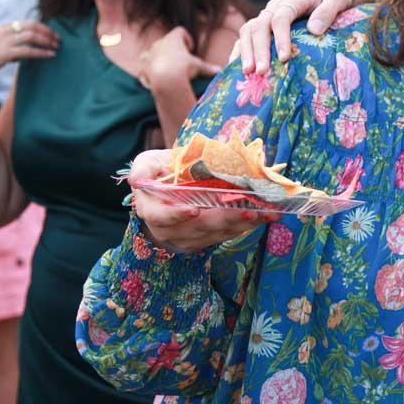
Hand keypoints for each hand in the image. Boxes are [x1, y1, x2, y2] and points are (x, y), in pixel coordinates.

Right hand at [0, 19, 58, 81]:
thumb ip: (8, 47)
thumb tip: (20, 54)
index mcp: (1, 28)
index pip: (27, 23)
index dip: (41, 27)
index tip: (50, 33)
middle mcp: (4, 31)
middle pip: (33, 26)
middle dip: (48, 32)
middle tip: (58, 39)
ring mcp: (5, 41)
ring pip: (33, 36)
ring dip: (48, 41)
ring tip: (57, 46)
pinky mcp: (5, 53)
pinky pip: (29, 51)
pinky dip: (42, 52)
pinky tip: (50, 55)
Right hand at [128, 148, 278, 252]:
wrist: (168, 188)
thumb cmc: (159, 171)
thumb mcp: (148, 163)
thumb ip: (144, 169)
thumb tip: (137, 180)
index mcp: (151, 208)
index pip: (161, 216)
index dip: (177, 215)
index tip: (194, 210)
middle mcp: (167, 229)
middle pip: (198, 227)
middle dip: (226, 219)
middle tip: (250, 211)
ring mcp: (186, 238)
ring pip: (215, 234)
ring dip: (242, 224)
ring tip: (266, 213)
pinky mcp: (203, 240)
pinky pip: (224, 235)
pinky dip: (244, 226)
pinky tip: (262, 217)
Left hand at [140, 26, 221, 91]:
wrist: (166, 80)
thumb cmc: (184, 69)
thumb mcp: (199, 67)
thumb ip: (209, 68)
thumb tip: (222, 70)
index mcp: (173, 39)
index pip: (180, 31)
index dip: (187, 39)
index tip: (191, 50)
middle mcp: (159, 44)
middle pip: (165, 41)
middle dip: (173, 50)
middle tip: (182, 61)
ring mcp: (149, 55)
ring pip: (151, 53)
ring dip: (157, 59)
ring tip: (166, 69)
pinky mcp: (143, 68)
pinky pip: (144, 69)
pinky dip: (149, 73)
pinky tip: (156, 80)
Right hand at [232, 0, 355, 74]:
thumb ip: (329, 10)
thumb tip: (314, 29)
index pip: (281, 17)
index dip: (280, 37)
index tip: (284, 57)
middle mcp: (276, 5)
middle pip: (260, 25)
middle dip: (259, 49)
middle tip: (261, 71)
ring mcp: (268, 15)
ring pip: (248, 30)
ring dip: (246, 51)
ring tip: (248, 73)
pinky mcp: (265, 25)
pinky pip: (246, 36)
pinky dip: (240, 50)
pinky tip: (237, 68)